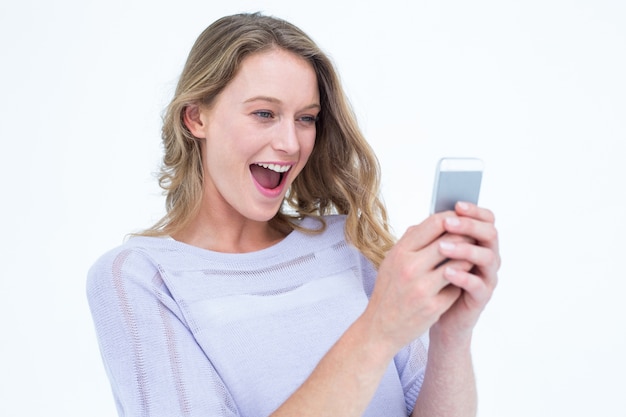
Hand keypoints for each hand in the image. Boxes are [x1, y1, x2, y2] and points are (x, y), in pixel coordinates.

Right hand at [363, 211, 475, 354]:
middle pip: (451, 241)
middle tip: (473, 237)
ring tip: (469, 258)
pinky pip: (457, 287)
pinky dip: (461, 282)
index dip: (452, 218)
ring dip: (467, 259)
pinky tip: (459, 282)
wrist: (380, 327)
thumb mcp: (392, 261)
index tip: (460, 219)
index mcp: (400, 252)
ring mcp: (422, 288)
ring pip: (459, 263)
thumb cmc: (388, 291)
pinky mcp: (433, 307)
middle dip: (466, 236)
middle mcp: (410, 268)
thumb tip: (435, 221)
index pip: (434, 224)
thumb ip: (412, 241)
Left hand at [431, 202, 499, 343]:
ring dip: (465, 249)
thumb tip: (432, 214)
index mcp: (479, 242)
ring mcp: (487, 276)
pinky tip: (448, 271)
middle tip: (448, 223)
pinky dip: (463, 276)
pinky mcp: (481, 297)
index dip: (474, 210)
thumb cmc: (435, 279)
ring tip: (442, 247)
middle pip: (489, 233)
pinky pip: (478, 285)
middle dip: (469, 225)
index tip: (456, 204)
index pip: (486, 219)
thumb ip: (439, 235)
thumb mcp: (435, 253)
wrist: (435, 314)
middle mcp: (488, 256)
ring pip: (487, 257)